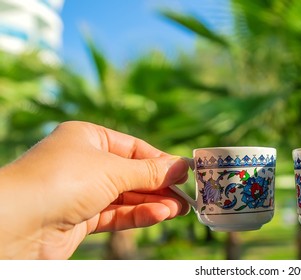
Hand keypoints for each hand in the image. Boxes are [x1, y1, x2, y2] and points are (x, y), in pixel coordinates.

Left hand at [0, 121, 190, 258]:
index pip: (134, 148)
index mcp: (88, 137)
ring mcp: (81, 192)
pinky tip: (160, 215)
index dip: (161, 161)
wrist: (15, 223)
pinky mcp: (79, 218)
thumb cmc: (63, 180)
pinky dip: (138, 215)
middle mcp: (83, 163)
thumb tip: (183, 166)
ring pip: (126, 196)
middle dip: (160, 185)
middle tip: (188, 195)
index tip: (185, 172)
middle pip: (132, 173)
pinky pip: (116, 214)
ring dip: (154, 202)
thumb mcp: (113, 170)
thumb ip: (150, 171)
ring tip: (180, 209)